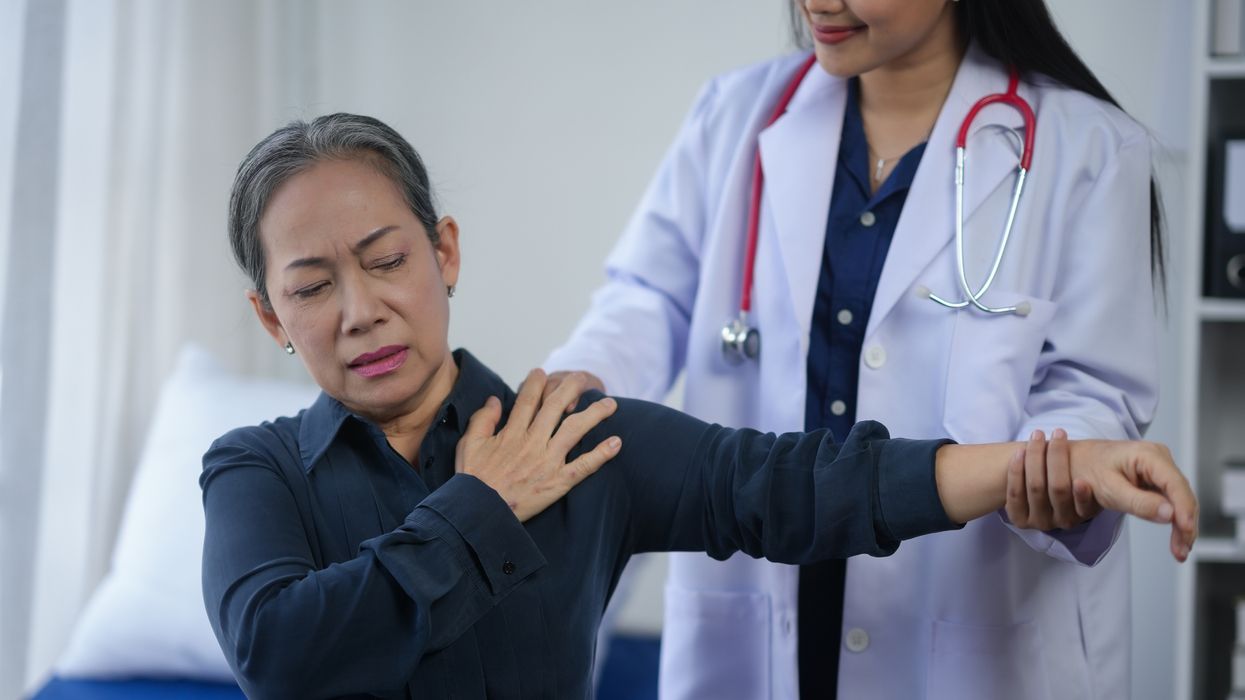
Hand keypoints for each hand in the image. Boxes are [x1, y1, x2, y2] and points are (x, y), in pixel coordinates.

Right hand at [456, 368, 620, 521]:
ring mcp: (548, 461)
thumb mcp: (470, 445)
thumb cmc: (473, 480)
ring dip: (595, 414)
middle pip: (556, 407)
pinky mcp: (558, 482)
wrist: (480, 513)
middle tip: (581, 377)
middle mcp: (532, 442)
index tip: (543, 372)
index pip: (527, 401)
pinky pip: (584, 466)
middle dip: (570, 388)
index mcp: (511, 433)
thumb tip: (495, 399)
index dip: (536, 384)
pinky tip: (616, 443)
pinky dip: (601, 454)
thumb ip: (482, 419)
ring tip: (610, 404)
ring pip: (575, 430)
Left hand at [1005, 429, 1101, 530]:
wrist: (1040, 481)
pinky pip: (1015, 495)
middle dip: (1057, 457)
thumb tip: (1140, 454)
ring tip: (1037, 435)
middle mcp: (1063, 521)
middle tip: (1058, 433)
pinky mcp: (1019, 520)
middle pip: (1058, 490)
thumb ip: (1098, 469)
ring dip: (1035, 458)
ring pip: (1036, 488)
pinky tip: (1019, 453)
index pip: (1084, 506)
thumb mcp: (1088, 474)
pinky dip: (1016, 472)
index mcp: (1083, 514)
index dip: (1082, 496)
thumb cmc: (1069, 471)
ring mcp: (1040, 522)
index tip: (1082, 480)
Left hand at [1066, 439, 1197, 561]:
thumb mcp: (1108, 488)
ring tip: (1180, 550)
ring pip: (1180, 500)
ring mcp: (1160, 469)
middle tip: (1181, 551)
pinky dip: (1174, 520)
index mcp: (1148, 455)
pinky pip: (1171, 501)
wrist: (1073, 460)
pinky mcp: (1156, 480)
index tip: (1187, 532)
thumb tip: (1170, 515)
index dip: (1184, 510)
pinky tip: (1177, 538)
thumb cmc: (1087, 469)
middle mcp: (1159, 459)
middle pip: (1182, 494)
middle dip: (1185, 524)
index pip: (1175, 484)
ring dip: (1182, 526)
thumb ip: (1139, 503)